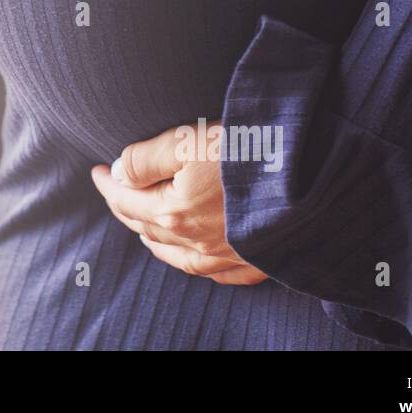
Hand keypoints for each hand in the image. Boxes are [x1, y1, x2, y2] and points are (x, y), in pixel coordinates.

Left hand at [90, 120, 267, 284]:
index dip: (107, 184)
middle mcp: (196, 241)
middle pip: (147, 227)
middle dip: (125, 208)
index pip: (126, 199)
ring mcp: (226, 256)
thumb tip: (119, 172)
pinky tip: (193, 257)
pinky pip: (214, 273)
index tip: (96, 170)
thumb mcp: (188, 140)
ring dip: (154, 238)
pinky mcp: (254, 261)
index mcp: (175, 211)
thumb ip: (146, 157)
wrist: (315, 179)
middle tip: (114, 190)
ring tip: (142, 226)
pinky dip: (194, 263)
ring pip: (176, 255)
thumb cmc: (251, 152)